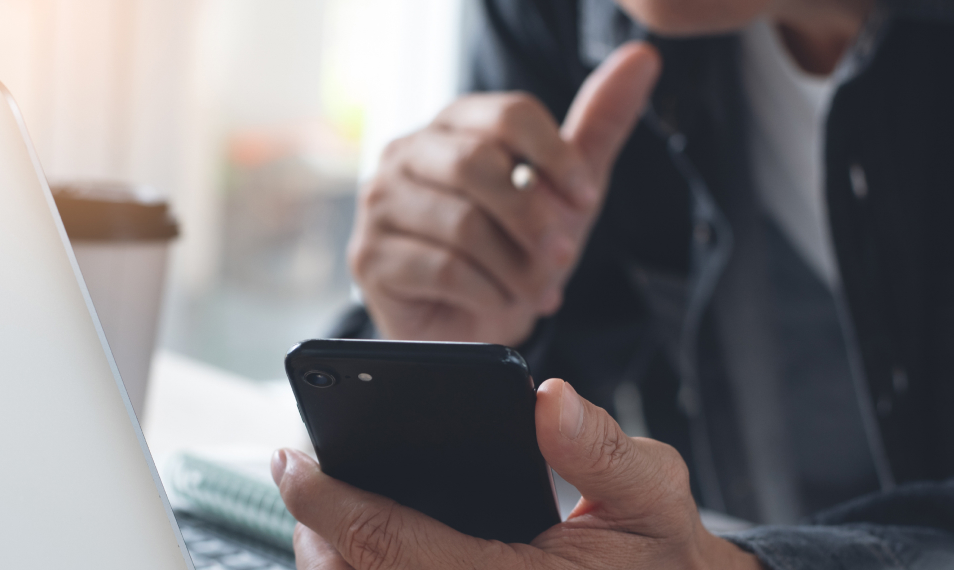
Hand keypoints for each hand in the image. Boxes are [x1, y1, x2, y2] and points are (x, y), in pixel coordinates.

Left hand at [272, 378, 762, 569]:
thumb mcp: (654, 497)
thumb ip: (602, 449)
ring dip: (332, 559)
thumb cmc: (662, 559)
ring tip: (325, 511)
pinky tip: (368, 543)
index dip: (327, 500)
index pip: (389, 543)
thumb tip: (547, 400)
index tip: (291, 460)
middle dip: (313, 532)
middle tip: (301, 476)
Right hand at [349, 42, 661, 345]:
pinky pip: (443, 268)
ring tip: (535, 288)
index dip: (557, 158)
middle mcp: (406, 152)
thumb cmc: (513, 247)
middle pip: (479, 164)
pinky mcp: (370, 256)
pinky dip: (488, 292)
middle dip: (535, 217)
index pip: (507, 115)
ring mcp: (380, 203)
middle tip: (565, 255)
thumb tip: (643, 55)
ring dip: (516, 265)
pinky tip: (499, 301)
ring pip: (464, 224)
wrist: (469, 323)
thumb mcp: (564, 187)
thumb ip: (598, 124)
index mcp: (453, 125)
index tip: (585, 199)